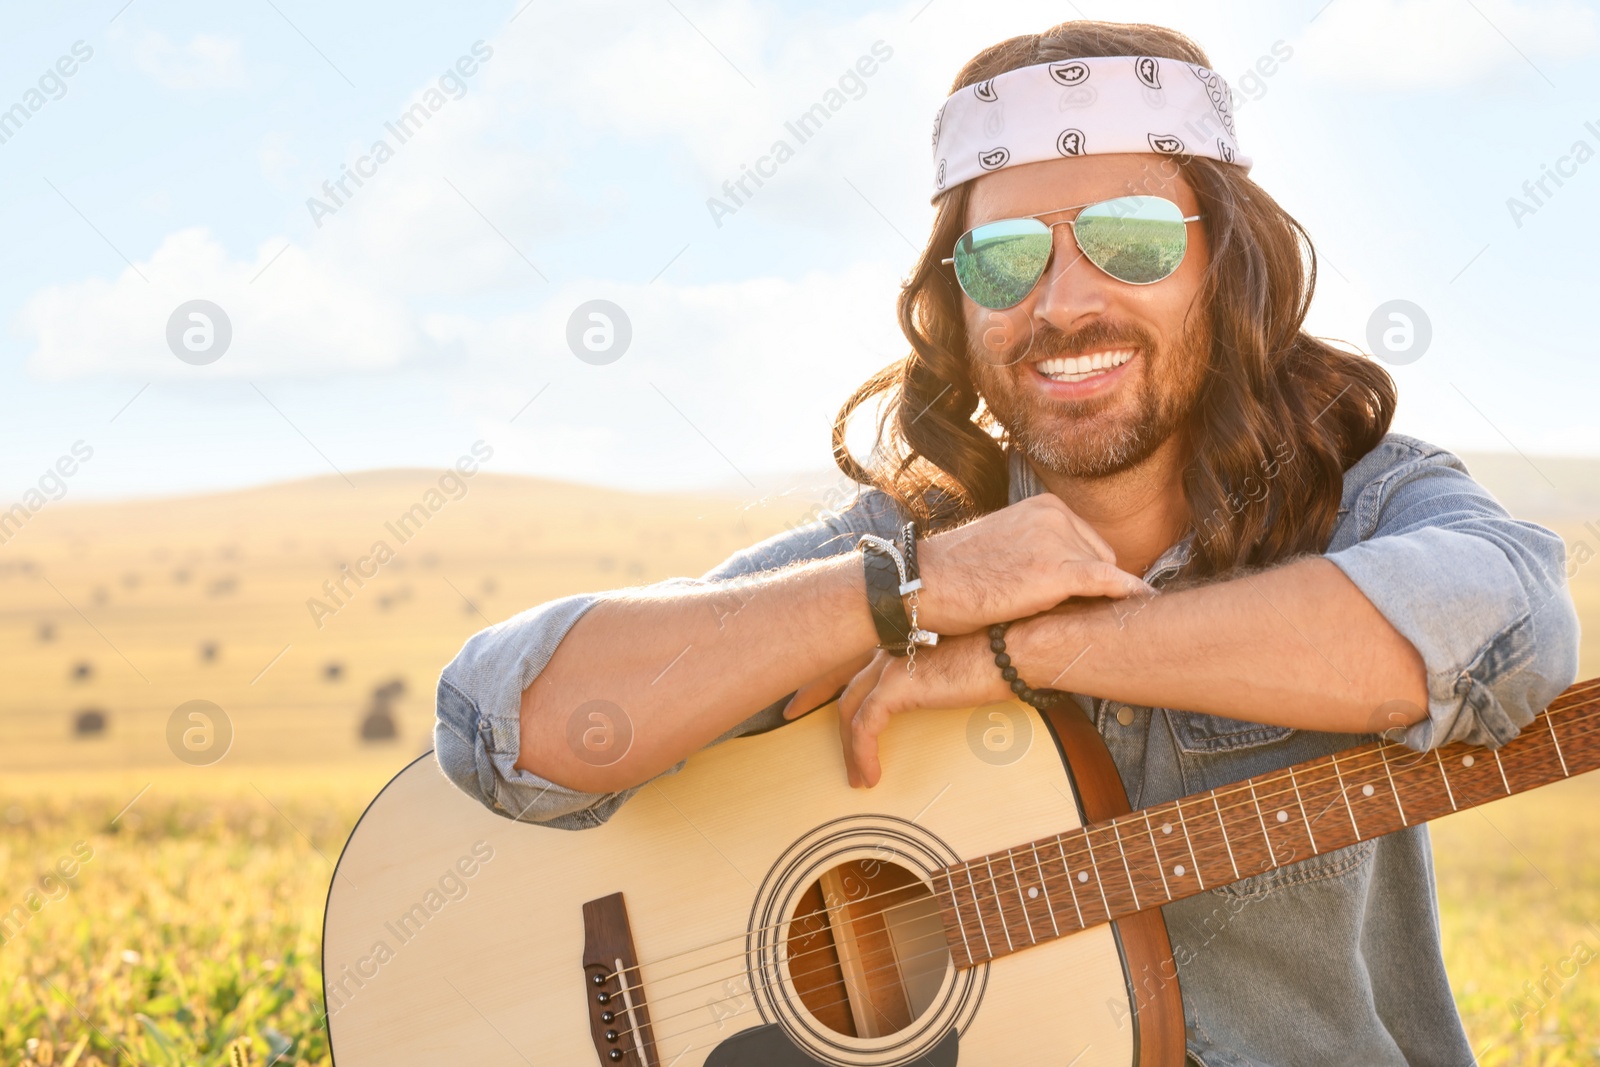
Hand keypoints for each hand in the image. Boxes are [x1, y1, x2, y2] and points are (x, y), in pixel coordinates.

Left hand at [783, 632, 1007, 787]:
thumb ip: (934, 672)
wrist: (1013, 649)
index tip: (805, 688)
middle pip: (836, 676)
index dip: (824, 672)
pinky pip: (865, 727)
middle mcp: (887, 644)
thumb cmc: (998, 655)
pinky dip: (862, 754)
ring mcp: (889, 663)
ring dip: (846, 746)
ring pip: (848, 708)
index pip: (849, 653)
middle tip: (789, 713)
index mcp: (899, 635)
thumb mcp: (957, 663)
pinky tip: (870, 777)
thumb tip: (933, 691)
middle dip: (810, 696)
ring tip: (854, 775)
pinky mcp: (897, 686)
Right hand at [914, 494, 1153, 634]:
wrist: (924, 583)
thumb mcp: (1003, 543)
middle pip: (1100, 558)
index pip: (1087, 543)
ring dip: (1096, 600)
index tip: (1086, 599)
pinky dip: (1129, 595)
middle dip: (1092, 586)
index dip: (1086, 574)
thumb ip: (1035, 548)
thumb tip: (1059, 576)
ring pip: (1102, 577)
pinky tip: (1146, 605)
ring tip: (1086, 621)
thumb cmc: (955, 573)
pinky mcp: (1058, 571)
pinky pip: (1109, 584)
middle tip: (1078, 615)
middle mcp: (1056, 515)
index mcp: (1043, 506)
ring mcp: (1058, 541)